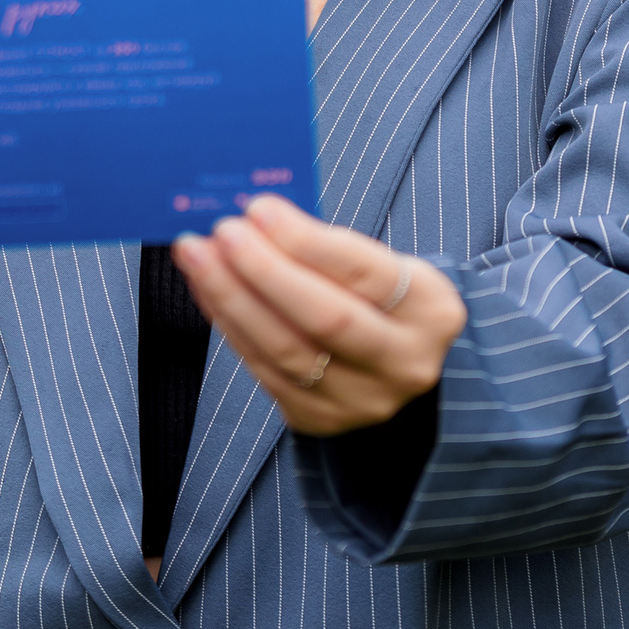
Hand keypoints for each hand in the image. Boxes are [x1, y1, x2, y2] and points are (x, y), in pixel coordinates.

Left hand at [171, 196, 466, 436]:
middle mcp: (405, 362)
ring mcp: (364, 400)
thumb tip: (252, 215)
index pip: (365, 272)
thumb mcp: (378, 264)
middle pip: (327, 318)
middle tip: (222, 231)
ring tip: (197, 254)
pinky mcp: (321, 420)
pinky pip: (263, 370)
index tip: (258, 208)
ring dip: (231, 297)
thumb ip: (324, 244)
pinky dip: (230, 325)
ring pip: (285, 350)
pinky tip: (208, 290)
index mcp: (431, 310)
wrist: (394, 363)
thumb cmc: (378, 297)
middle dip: (264, 270)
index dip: (306, 240)